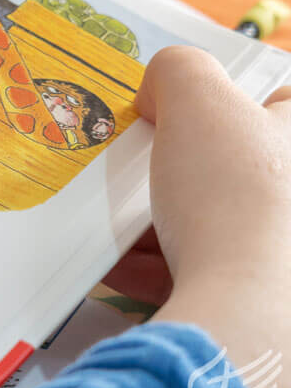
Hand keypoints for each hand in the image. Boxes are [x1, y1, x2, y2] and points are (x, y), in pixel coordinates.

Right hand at [137, 47, 290, 387]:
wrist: (254, 316)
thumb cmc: (238, 198)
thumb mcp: (196, 98)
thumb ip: (177, 70)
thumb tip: (161, 93)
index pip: (280, 101)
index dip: (230, 97)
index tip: (179, 111)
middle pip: (236, 166)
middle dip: (177, 167)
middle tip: (138, 164)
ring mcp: (284, 254)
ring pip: (215, 222)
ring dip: (158, 221)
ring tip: (114, 221)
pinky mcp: (268, 302)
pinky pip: (207, 274)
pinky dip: (159, 268)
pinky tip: (119, 267)